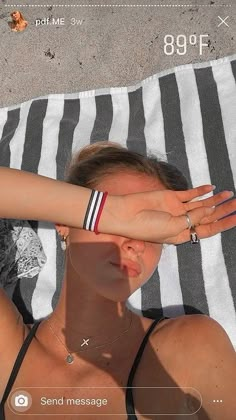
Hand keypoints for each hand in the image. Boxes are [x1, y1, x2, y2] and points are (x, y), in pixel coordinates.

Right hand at [112, 185, 235, 243]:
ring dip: (215, 199)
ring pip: (201, 204)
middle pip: (207, 216)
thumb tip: (209, 207)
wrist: (127, 214)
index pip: (208, 229)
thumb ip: (194, 218)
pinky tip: (211, 188)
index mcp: (183, 234)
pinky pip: (189, 194)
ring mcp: (177, 209)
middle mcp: (182, 222)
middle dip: (223, 210)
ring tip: (230, 194)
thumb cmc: (148, 227)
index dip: (223, 224)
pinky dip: (200, 191)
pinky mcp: (171, 197)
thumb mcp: (175, 228)